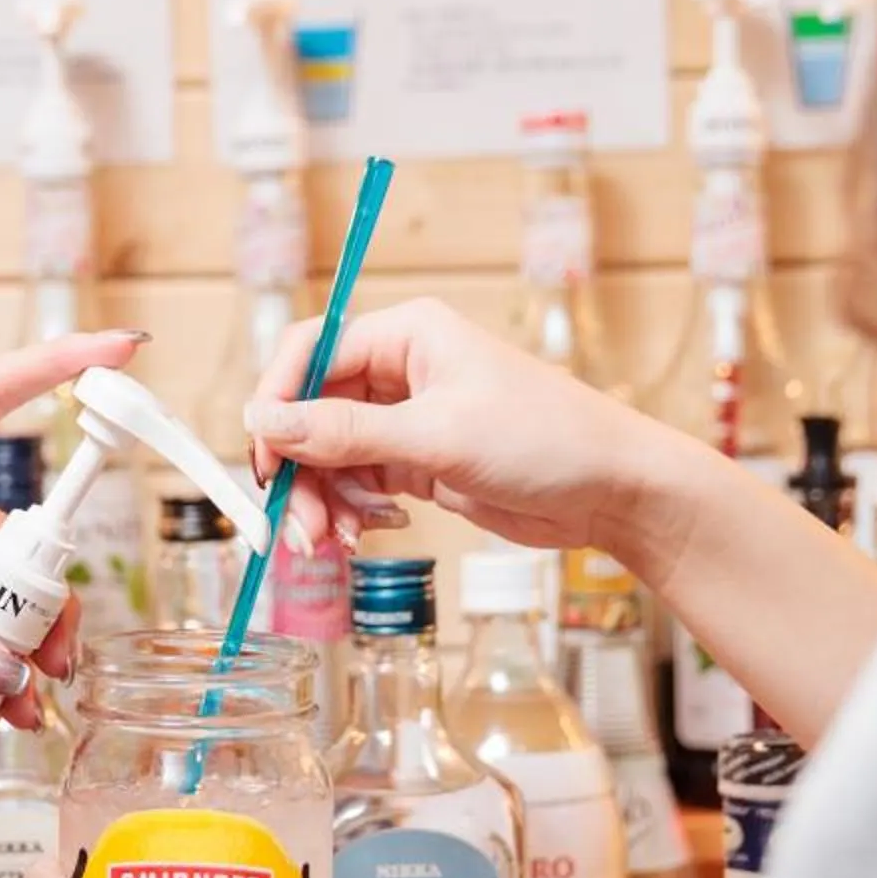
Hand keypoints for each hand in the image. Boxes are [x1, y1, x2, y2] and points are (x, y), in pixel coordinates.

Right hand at [243, 297, 668, 557]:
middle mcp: (401, 369)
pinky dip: (352, 510)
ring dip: (323, 500)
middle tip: (298, 529)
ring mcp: (409, 417)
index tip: (262, 460)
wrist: (614, 491)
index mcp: (406, 335)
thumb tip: (263, 419)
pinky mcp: (419, 461)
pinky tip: (368, 531)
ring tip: (336, 542)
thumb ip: (343, 431)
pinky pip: (359, 482)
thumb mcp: (436, 436)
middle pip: (312, 412)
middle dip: (299, 472)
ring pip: (330, 454)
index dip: (276, 403)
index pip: (309, 353)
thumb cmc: (545, 441)